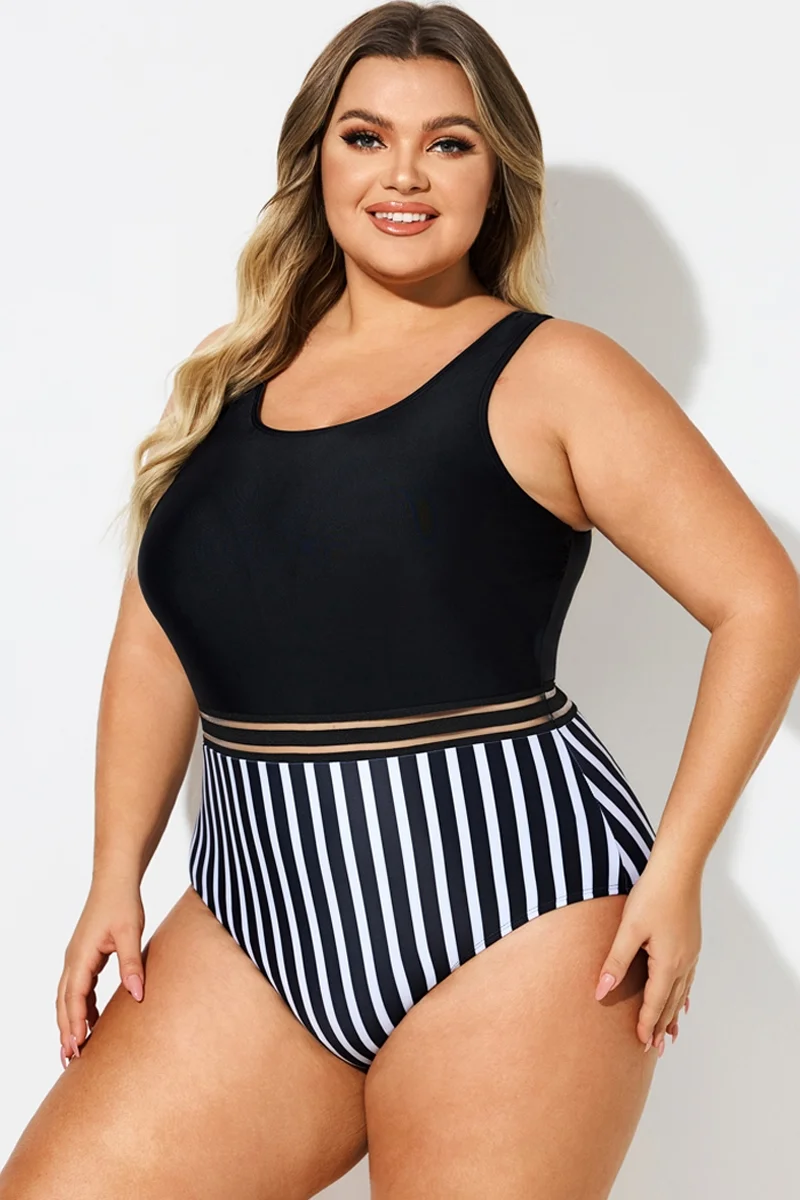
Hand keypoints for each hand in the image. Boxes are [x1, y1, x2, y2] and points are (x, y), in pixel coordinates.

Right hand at [56, 878, 145, 1068]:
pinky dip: (80, 1007)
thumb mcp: (130, 933)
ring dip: (70, 1021)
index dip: (75, 1023)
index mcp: (81, 956)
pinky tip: (91, 1021)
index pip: (74, 997)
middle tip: (70, 1059)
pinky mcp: (85, 957)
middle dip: (65, 1031)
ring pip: (67, 998)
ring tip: (76, 1049)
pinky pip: (78, 988)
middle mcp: (73, 960)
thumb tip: (136, 994)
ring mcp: (77, 959)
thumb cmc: (122, 903)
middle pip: (64, 1003)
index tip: (76, 1047)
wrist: (115, 881)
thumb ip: (131, 963)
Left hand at [593, 862, 700, 1054]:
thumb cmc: (653, 895)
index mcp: (668, 963)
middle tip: (656, 1048)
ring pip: (682, 991)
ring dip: (674, 1013)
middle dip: (662, 1025)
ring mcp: (690, 952)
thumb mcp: (629, 930)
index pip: (655, 1002)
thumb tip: (600, 991)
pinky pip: (688, 977)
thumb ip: (615, 962)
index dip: (647, 1024)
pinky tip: (682, 996)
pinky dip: (683, 993)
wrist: (678, 869)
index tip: (642, 1044)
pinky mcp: (691, 941)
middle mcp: (684, 962)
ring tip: (670, 1032)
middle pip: (671, 1002)